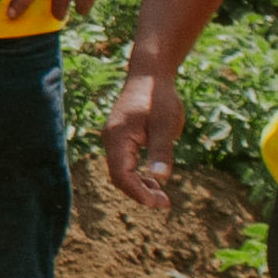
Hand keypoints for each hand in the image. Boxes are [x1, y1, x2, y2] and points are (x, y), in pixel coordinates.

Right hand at [99, 56, 182, 206]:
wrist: (150, 74)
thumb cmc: (159, 97)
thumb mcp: (166, 124)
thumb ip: (161, 150)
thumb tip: (162, 177)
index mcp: (118, 138)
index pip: (121, 176)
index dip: (138, 193)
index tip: (160, 202)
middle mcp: (111, 140)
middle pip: (119, 177)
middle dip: (140, 193)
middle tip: (165, 203)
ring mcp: (114, 139)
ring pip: (121, 171)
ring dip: (139, 186)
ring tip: (162, 195)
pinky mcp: (121, 137)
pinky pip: (124, 162)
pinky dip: (138, 174)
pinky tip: (154, 179)